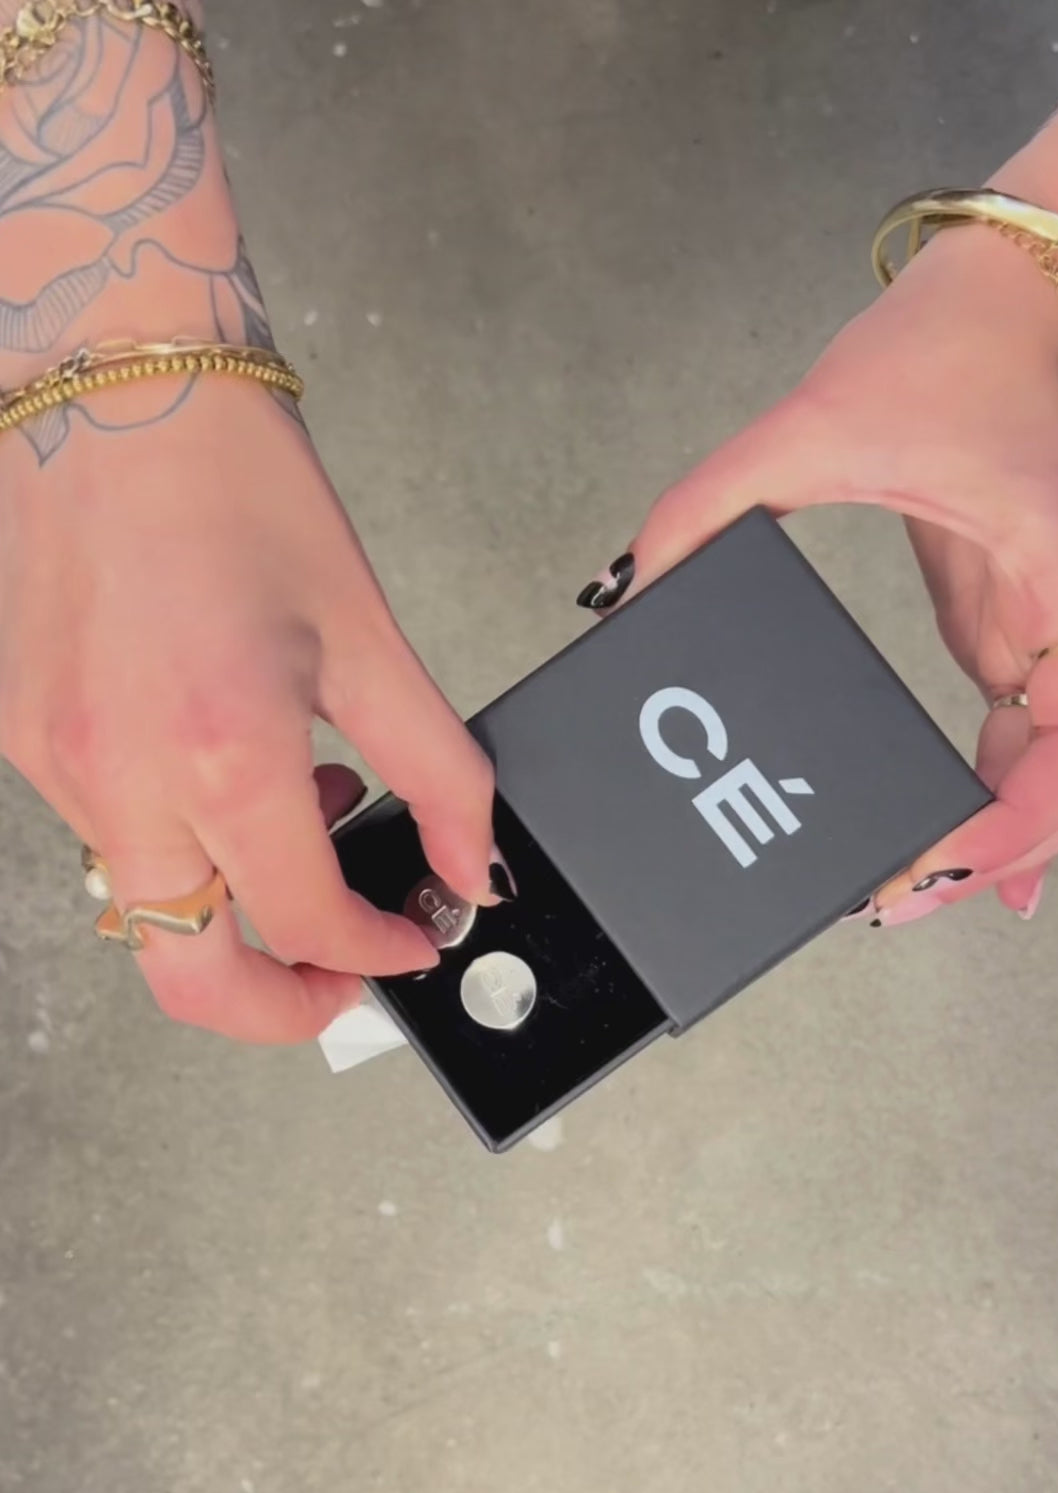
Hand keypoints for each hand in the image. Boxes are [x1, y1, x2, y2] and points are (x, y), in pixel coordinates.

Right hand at [0, 385, 496, 1039]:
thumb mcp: (365, 633)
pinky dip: (178, 839)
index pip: (304, 925)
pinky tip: (225, 766)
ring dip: (233, 906)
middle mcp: (116, 775)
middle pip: (189, 975)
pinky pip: (105, 835)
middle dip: (279, 1003)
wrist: (114, 384)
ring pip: (145, 909)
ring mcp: (51, 762)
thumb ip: (436, 768)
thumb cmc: (232, 484)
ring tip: (302, 814)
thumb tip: (473, 860)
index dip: (374, 953)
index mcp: (220, 752)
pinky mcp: (18, 736)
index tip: (408, 940)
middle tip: (338, 973)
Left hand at [586, 226, 1057, 924]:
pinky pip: (1026, 729)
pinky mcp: (1024, 616)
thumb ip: (712, 506)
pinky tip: (957, 840)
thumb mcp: (819, 425)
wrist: (1016, 290)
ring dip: (994, 835)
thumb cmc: (957, 344)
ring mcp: (1057, 621)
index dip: (1016, 828)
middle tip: (899, 899)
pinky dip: (995, 790)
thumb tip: (632, 586)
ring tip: (913, 888)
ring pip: (1052, 765)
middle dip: (991, 855)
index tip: (940, 865)